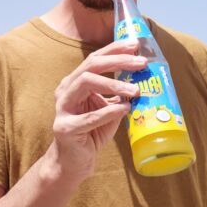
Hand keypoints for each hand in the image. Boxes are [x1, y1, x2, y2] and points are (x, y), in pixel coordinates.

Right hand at [47, 40, 146, 182]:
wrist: (74, 162)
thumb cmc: (92, 133)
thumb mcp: (108, 108)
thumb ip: (119, 94)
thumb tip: (143, 78)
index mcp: (74, 82)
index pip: (95, 58)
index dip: (115, 49)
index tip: (135, 44)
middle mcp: (66, 90)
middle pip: (90, 65)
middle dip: (118, 61)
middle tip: (141, 63)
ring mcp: (63, 108)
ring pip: (85, 83)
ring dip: (113, 83)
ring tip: (135, 90)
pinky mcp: (65, 128)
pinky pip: (89, 117)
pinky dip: (109, 112)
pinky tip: (125, 109)